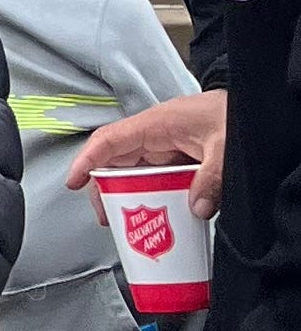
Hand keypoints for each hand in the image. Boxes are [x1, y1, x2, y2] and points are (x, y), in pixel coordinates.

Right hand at [68, 91, 225, 220]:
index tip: (74, 182)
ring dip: (130, 194)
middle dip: (106, 187)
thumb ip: (211, 178)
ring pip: (136, 170)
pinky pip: (157, 175)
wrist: (257, 107)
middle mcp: (156, 134)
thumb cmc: (237, 114)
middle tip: (107, 217)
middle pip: (117, 159)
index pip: (111, 140)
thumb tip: (196, 209)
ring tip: (132, 223)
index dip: (87, 160)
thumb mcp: (226, 147)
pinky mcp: (180, 155)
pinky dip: (153, 194)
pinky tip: (162, 214)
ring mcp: (167, 144)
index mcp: (157, 124)